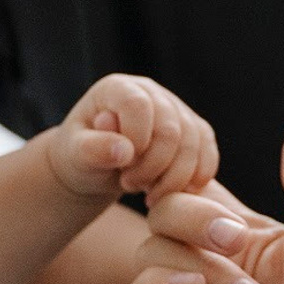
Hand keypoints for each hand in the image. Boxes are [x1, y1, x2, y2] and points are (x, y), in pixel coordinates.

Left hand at [47, 71, 217, 204]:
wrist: (96, 166)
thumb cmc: (81, 157)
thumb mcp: (76, 155)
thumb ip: (93, 149)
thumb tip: (125, 151)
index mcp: (117, 88)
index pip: (138, 105)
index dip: (135, 140)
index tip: (122, 168)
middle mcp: (150, 91)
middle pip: (171, 129)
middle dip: (153, 167)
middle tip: (129, 185)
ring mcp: (175, 109)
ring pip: (194, 143)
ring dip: (173, 178)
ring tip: (147, 195)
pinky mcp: (193, 131)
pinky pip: (207, 152)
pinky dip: (195, 178)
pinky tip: (174, 194)